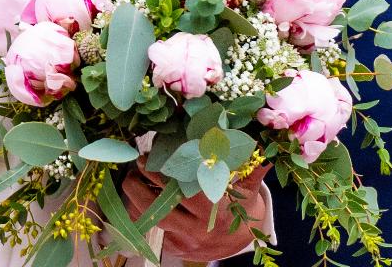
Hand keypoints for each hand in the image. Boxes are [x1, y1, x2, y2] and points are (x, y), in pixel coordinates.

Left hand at [121, 160, 270, 261]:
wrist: (239, 240)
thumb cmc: (242, 206)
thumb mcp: (249, 187)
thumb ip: (252, 165)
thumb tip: (260, 141)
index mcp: (216, 213)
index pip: (185, 193)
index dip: (165, 174)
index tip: (152, 156)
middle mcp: (199, 230)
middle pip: (162, 210)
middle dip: (142, 186)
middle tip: (136, 163)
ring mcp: (185, 242)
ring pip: (153, 222)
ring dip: (136, 200)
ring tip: (131, 178)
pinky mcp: (175, 249)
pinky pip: (151, 232)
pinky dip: (141, 213)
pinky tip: (136, 195)